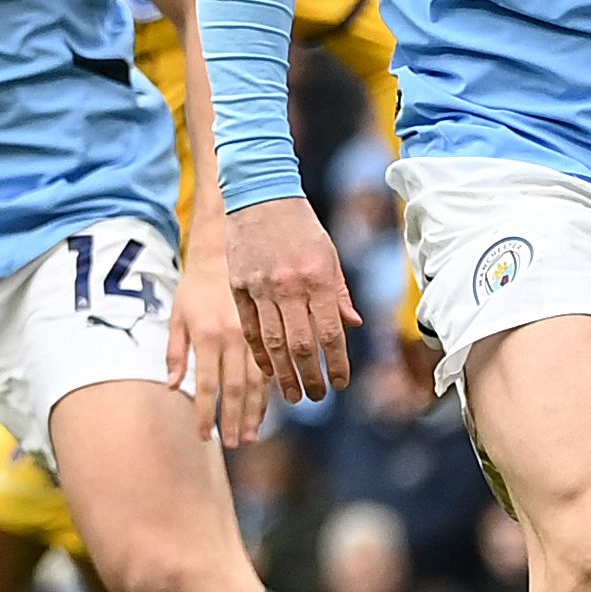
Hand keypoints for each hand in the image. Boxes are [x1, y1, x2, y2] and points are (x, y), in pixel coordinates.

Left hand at [167, 244, 268, 446]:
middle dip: (232, 420)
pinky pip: (269, 368)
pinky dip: (268, 392)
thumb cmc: (194, 288)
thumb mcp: (177, 316)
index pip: (207, 385)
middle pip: (234, 389)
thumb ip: (175, 352)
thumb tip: (173, 388)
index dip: (206, 414)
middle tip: (232, 445)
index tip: (203, 436)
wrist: (224, 253)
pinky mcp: (266, 333)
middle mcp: (233, 339)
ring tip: (250, 437)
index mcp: (208, 336)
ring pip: (256, 382)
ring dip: (254, 412)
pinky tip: (265, 410)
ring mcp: (252, 336)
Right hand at [225, 195, 357, 405]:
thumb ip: (339, 292)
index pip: (331, 333)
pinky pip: (249, 328)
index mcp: (317, 279)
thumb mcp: (329, 254)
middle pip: (301, 346)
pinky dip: (258, 353)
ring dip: (284, 374)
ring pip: (273, 343)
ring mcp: (260, 288)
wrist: (259, 194)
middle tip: (317, 397)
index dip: (338, 364)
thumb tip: (352, 325)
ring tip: (292, 395)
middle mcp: (289, 287)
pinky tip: (266, 370)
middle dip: (311, 377)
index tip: (342, 383)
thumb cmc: (300, 225)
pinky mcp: (238, 287)